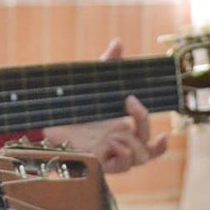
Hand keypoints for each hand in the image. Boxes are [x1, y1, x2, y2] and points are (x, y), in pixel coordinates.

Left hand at [44, 40, 168, 174]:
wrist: (44, 117)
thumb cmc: (70, 104)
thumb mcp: (91, 83)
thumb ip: (107, 63)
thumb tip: (118, 42)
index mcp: (120, 131)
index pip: (148, 145)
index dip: (161, 145)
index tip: (165, 134)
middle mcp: (117, 145)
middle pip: (146, 150)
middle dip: (144, 122)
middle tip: (130, 102)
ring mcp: (107, 155)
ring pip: (137, 159)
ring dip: (132, 143)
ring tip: (115, 130)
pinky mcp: (97, 162)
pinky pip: (120, 167)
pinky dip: (122, 156)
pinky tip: (112, 143)